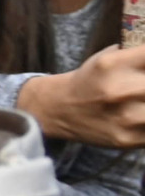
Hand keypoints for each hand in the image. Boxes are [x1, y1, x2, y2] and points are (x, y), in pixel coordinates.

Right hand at [21, 47, 144, 148]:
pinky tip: (143, 115)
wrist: (59, 109)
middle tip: (144, 88)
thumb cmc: (92, 79)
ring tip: (143, 97)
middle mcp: (120, 90)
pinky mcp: (128, 139)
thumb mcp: (110, 57)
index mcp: (115, 64)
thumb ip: (140, 56)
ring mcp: (126, 117)